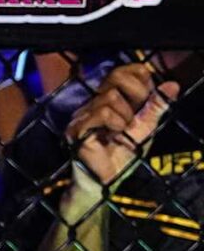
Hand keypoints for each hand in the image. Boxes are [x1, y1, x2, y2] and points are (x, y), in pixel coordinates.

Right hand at [69, 56, 182, 190]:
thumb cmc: (123, 154)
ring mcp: (83, 115)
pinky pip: (101, 112)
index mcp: (110, 100)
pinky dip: (114, 122)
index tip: (148, 94)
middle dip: (135, 92)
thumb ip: (156, 106)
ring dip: (125, 115)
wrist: (107, 180)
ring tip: (122, 131)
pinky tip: (114, 134)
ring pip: (109, 97)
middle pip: (114, 77)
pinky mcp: (77, 128)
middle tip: (137, 113)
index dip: (138, 75)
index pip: (121, 71)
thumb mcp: (146, 127)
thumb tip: (173, 85)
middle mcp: (93, 103)